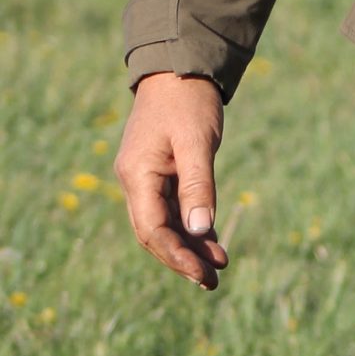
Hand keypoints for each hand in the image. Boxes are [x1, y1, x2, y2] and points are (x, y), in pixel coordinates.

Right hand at [119, 73, 229, 288]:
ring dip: (188, 249)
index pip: (151, 228)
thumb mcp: (197, 144)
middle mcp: (135, 180)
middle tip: (213, 282)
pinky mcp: (160, 176)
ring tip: (218, 270)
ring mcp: (145, 179)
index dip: (176, 256)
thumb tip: (199, 229)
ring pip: (163, 226)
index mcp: (137, 174)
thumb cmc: (188, 103)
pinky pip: (171, 212)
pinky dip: (191, 231)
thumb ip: (198, 186)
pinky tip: (212, 245)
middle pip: (154, 233)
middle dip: (181, 260)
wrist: (179, 72)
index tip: (202, 275)